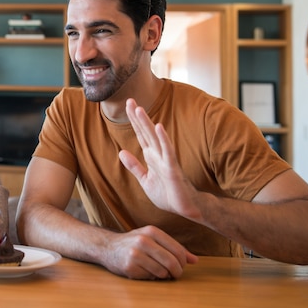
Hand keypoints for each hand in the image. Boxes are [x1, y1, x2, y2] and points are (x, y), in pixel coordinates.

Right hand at [103, 225, 197, 279]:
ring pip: (162, 271)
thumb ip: (174, 248)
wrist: (108, 247)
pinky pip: (150, 276)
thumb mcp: (153, 239)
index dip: (183, 262)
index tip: (180, 266)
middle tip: (175, 274)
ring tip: (157, 271)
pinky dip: (152, 277)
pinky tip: (145, 271)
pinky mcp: (129, 266)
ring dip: (163, 275)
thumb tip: (195, 261)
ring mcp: (135, 253)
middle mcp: (143, 240)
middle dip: (177, 272)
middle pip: (172, 262)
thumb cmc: (135, 244)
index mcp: (152, 231)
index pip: (178, 250)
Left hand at [118, 99, 200, 220]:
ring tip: (139, 109)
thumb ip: (134, 166)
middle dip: (137, 117)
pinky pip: (168, 151)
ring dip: (147, 123)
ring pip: (155, 137)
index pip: (141, 134)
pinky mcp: (173, 168)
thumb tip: (121, 152)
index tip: (127, 105)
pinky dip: (163, 139)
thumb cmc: (168, 194)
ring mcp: (166, 159)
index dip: (134, 121)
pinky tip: (159, 127)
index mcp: (151, 156)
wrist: (186, 208)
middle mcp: (158, 154)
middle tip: (129, 100)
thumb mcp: (145, 180)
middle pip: (146, 131)